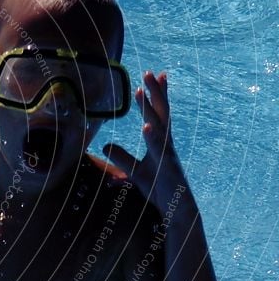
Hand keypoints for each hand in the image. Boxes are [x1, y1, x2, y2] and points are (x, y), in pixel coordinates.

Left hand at [102, 71, 190, 211]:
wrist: (176, 209)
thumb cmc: (159, 188)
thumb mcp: (134, 171)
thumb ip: (121, 157)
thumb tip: (105, 145)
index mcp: (160, 141)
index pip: (157, 113)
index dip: (154, 95)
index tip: (150, 76)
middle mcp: (166, 143)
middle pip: (161, 112)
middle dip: (155, 92)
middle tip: (149, 72)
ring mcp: (168, 153)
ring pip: (159, 126)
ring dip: (150, 109)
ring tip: (142, 93)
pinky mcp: (167, 167)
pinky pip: (159, 150)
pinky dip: (153, 138)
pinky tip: (146, 127)